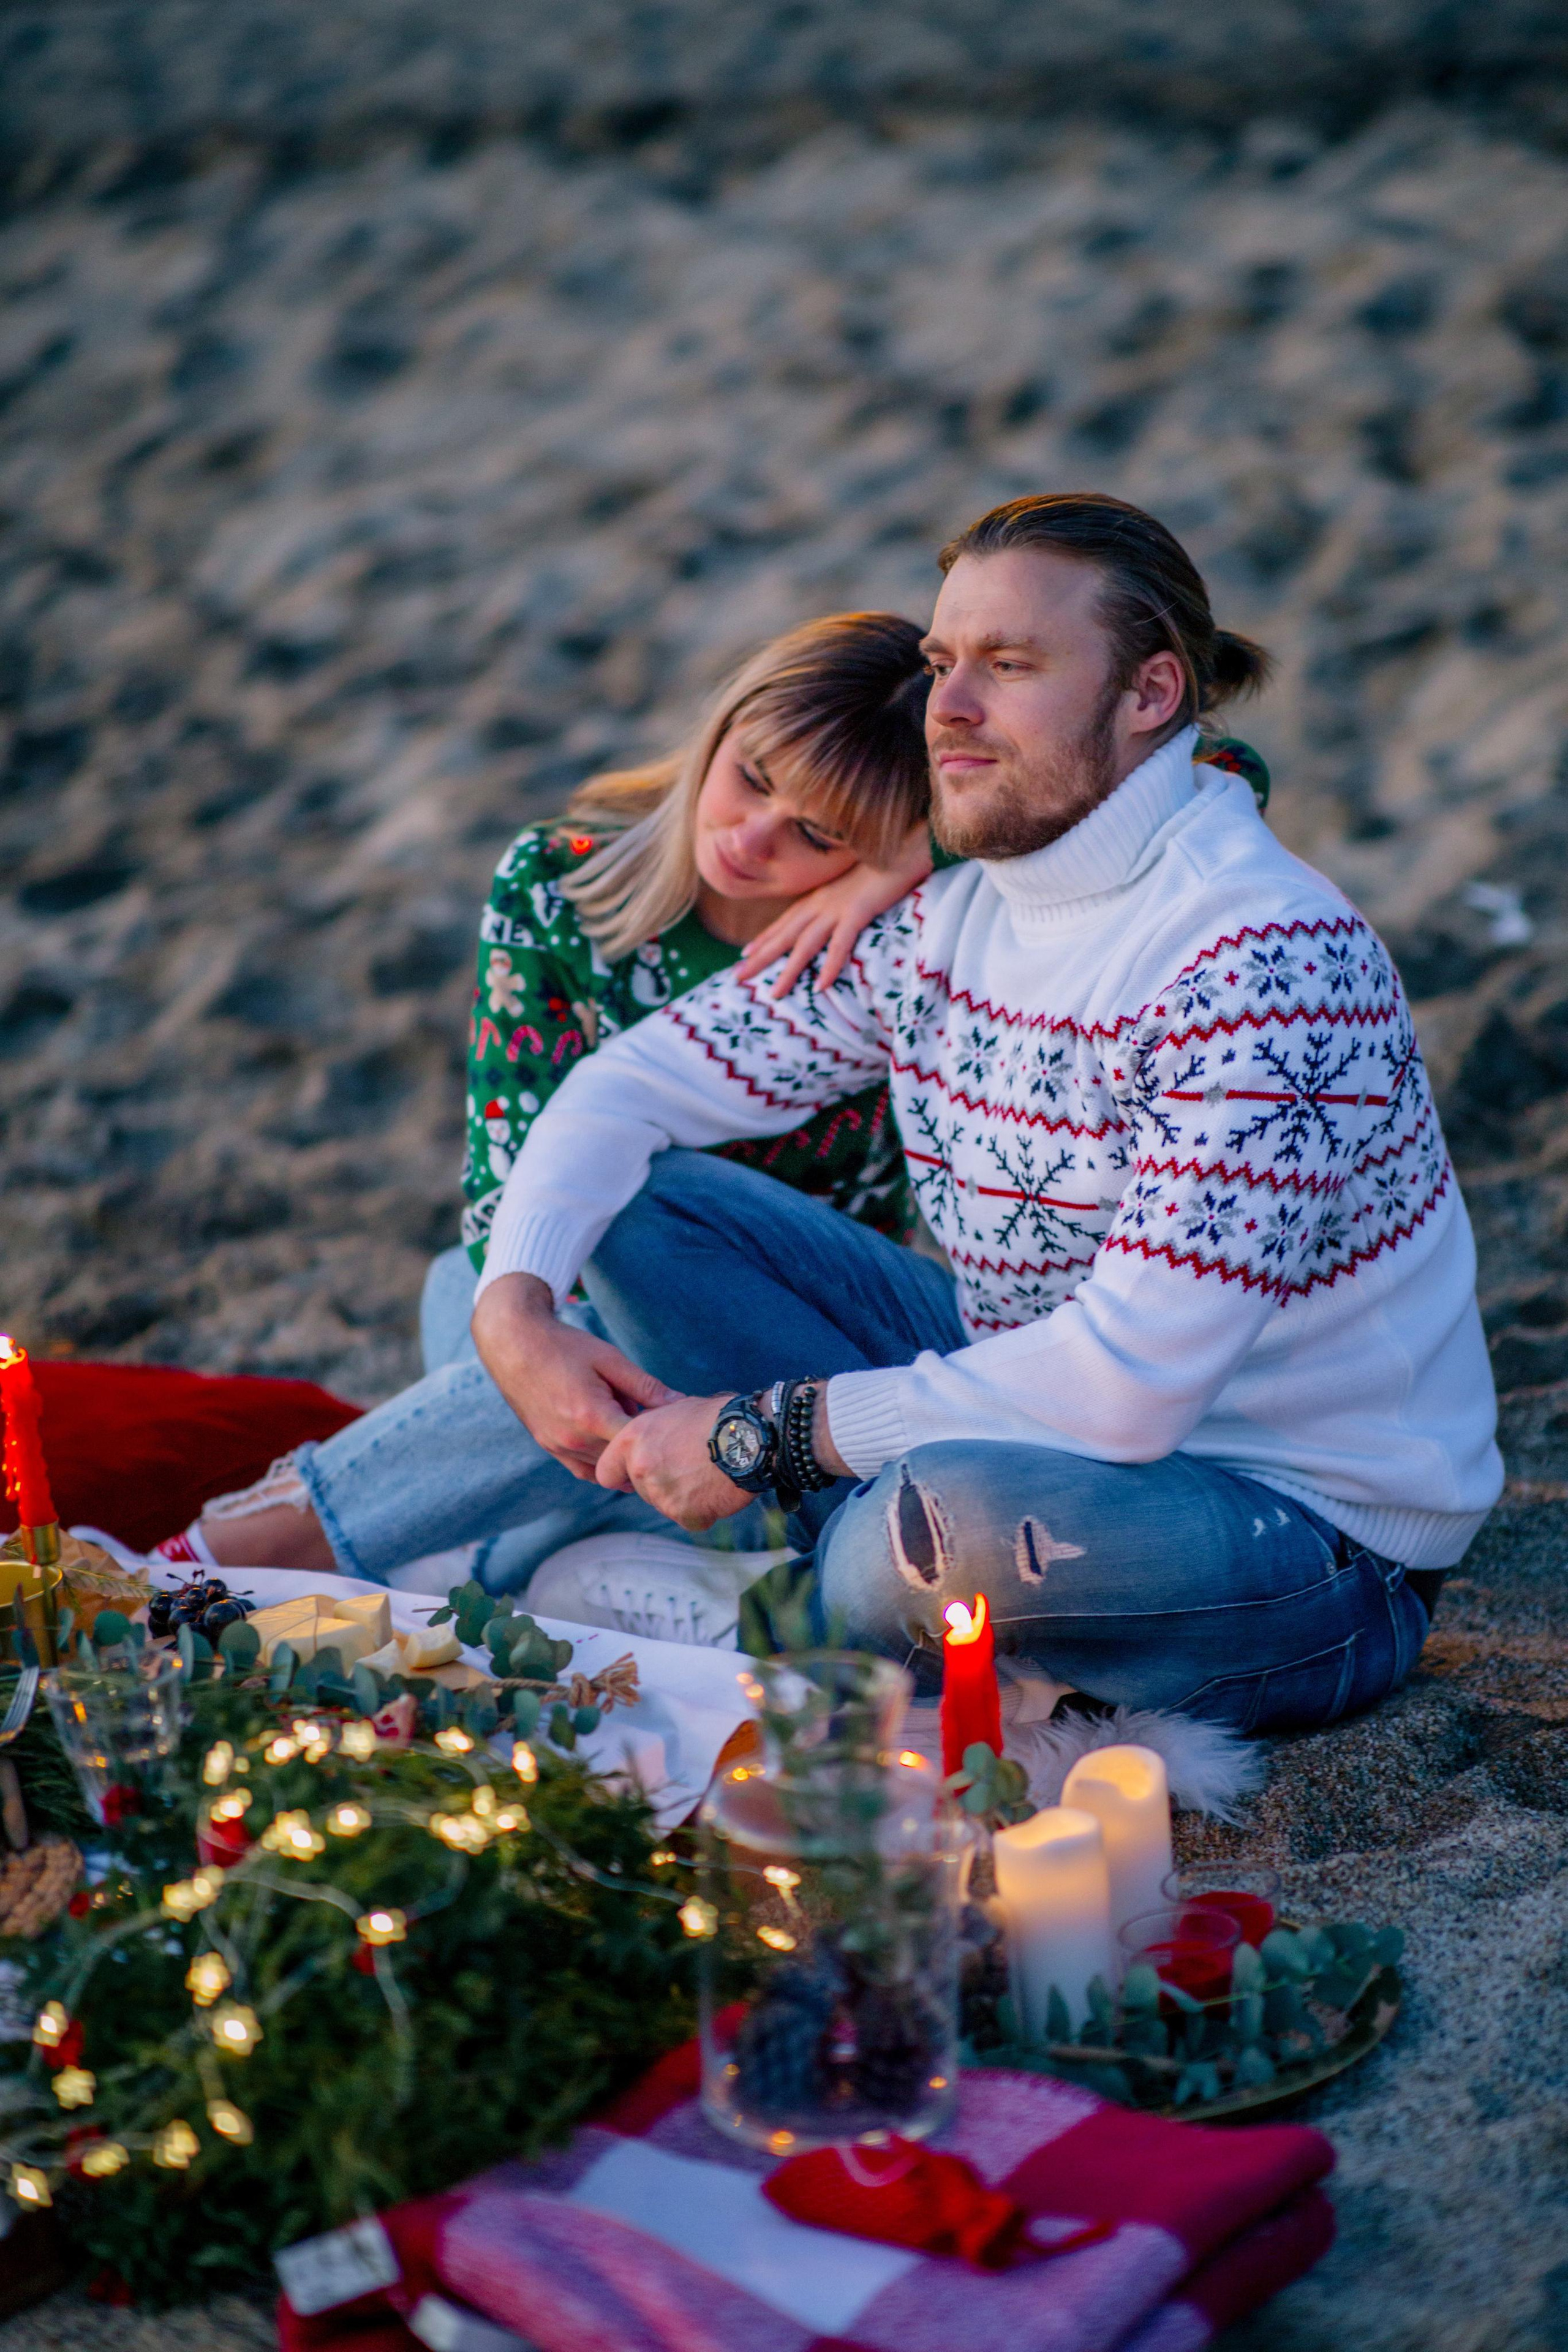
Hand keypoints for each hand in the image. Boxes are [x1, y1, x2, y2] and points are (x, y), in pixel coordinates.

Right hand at [471, 1273, 681, 1479]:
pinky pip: (583, 1470)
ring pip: (604, 1469)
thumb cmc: (565, 1347)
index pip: (639, 1445)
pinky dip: (602, 1463)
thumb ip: (646, 1386)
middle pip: (623, 1460)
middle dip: (642, 1447)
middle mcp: (573, 1440)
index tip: (672, 1426)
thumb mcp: (610, 1359)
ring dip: (621, 1456)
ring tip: (634, 1433)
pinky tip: (612, 1442)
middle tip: (658, 1431)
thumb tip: (680, 1403)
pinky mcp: (548, 1447)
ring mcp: (558, 1447)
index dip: (660, 1436)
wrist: (514, 1344)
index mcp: (592, 1417)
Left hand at [595, 1393, 755, 1530]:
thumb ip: (653, 1428)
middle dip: (660, 1483)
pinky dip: (703, 1510)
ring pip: (664, 1505)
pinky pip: (689, 1519)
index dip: (621, 1474)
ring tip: (708, 1475)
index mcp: (632, 1439)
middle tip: (689, 1468)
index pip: (606, 1471)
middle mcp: (640, 1468)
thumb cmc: (716, 1416)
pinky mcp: (683, 1513)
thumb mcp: (675, 1409)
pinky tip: (718, 1490)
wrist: (750, 1436)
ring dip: (683, 1496)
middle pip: (641, 1489)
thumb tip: (647, 1438)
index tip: (636, 1474)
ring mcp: (660, 1494)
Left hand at [736, 820, 933, 998]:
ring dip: (789, 971)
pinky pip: (840, 944)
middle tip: (737, 977)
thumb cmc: (885, 865)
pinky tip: (822, 986)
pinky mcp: (859, 911)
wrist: (904, 845)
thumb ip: (844, 902)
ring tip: (774, 993)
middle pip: (785, 935)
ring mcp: (838, 907)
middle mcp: (822, 903)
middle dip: (761, 957)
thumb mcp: (856, 886)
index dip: (765, 938)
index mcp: (820, 897)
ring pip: (805, 944)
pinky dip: (830, 965)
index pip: (786, 921)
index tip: (745, 954)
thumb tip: (841, 917)